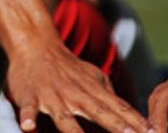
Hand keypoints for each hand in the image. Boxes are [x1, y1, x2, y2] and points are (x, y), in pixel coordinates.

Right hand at [7, 39, 144, 132]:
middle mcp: (75, 96)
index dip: (138, 123)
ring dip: (75, 132)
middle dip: (118, 127)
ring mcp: (52, 97)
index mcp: (92, 92)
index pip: (120, 109)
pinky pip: (28, 109)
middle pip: (100, 114)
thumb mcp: (93, 77)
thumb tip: (131, 116)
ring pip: (65, 119)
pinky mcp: (30, 97)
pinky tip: (29, 127)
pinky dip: (28, 117)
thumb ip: (109, 96)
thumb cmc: (66, 66)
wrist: (34, 43)